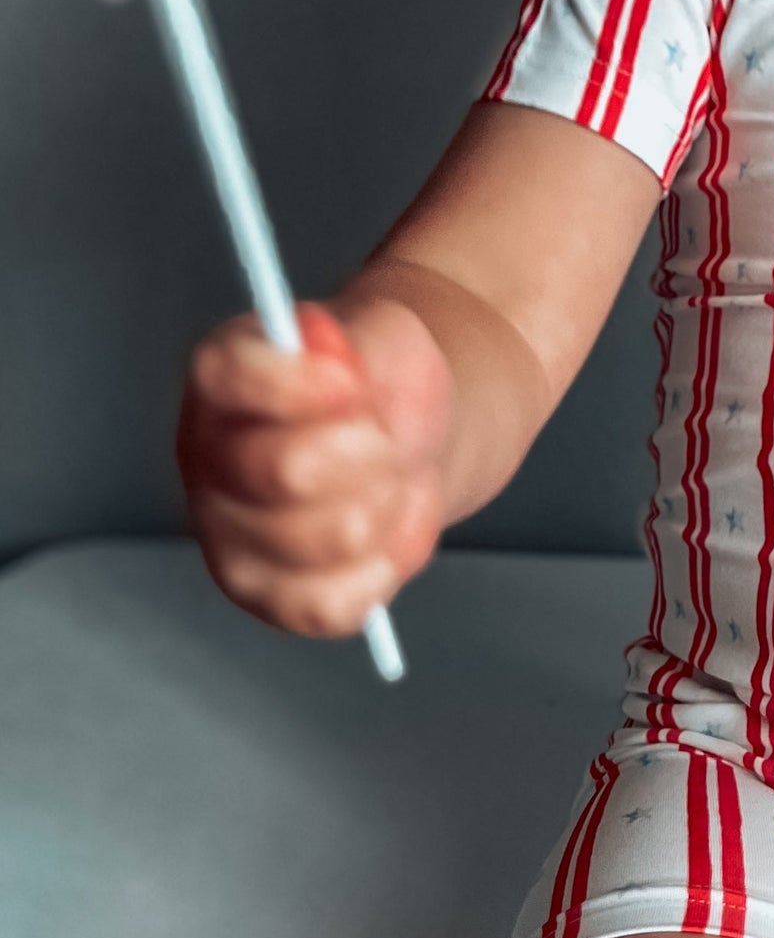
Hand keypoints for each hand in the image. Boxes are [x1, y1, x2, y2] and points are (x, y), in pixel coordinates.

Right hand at [177, 298, 450, 639]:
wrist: (404, 439)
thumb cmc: (380, 385)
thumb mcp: (382, 335)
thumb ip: (359, 341)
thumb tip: (334, 364)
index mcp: (222, 378)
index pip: (234, 377)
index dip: (302, 386)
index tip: (351, 382)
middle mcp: (205, 458)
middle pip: (289, 471)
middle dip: (371, 452)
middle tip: (385, 439)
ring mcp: (227, 536)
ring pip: (332, 538)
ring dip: (388, 505)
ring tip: (387, 481)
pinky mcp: (266, 599)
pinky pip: (336, 602)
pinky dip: (383, 566)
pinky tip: (381, 530)